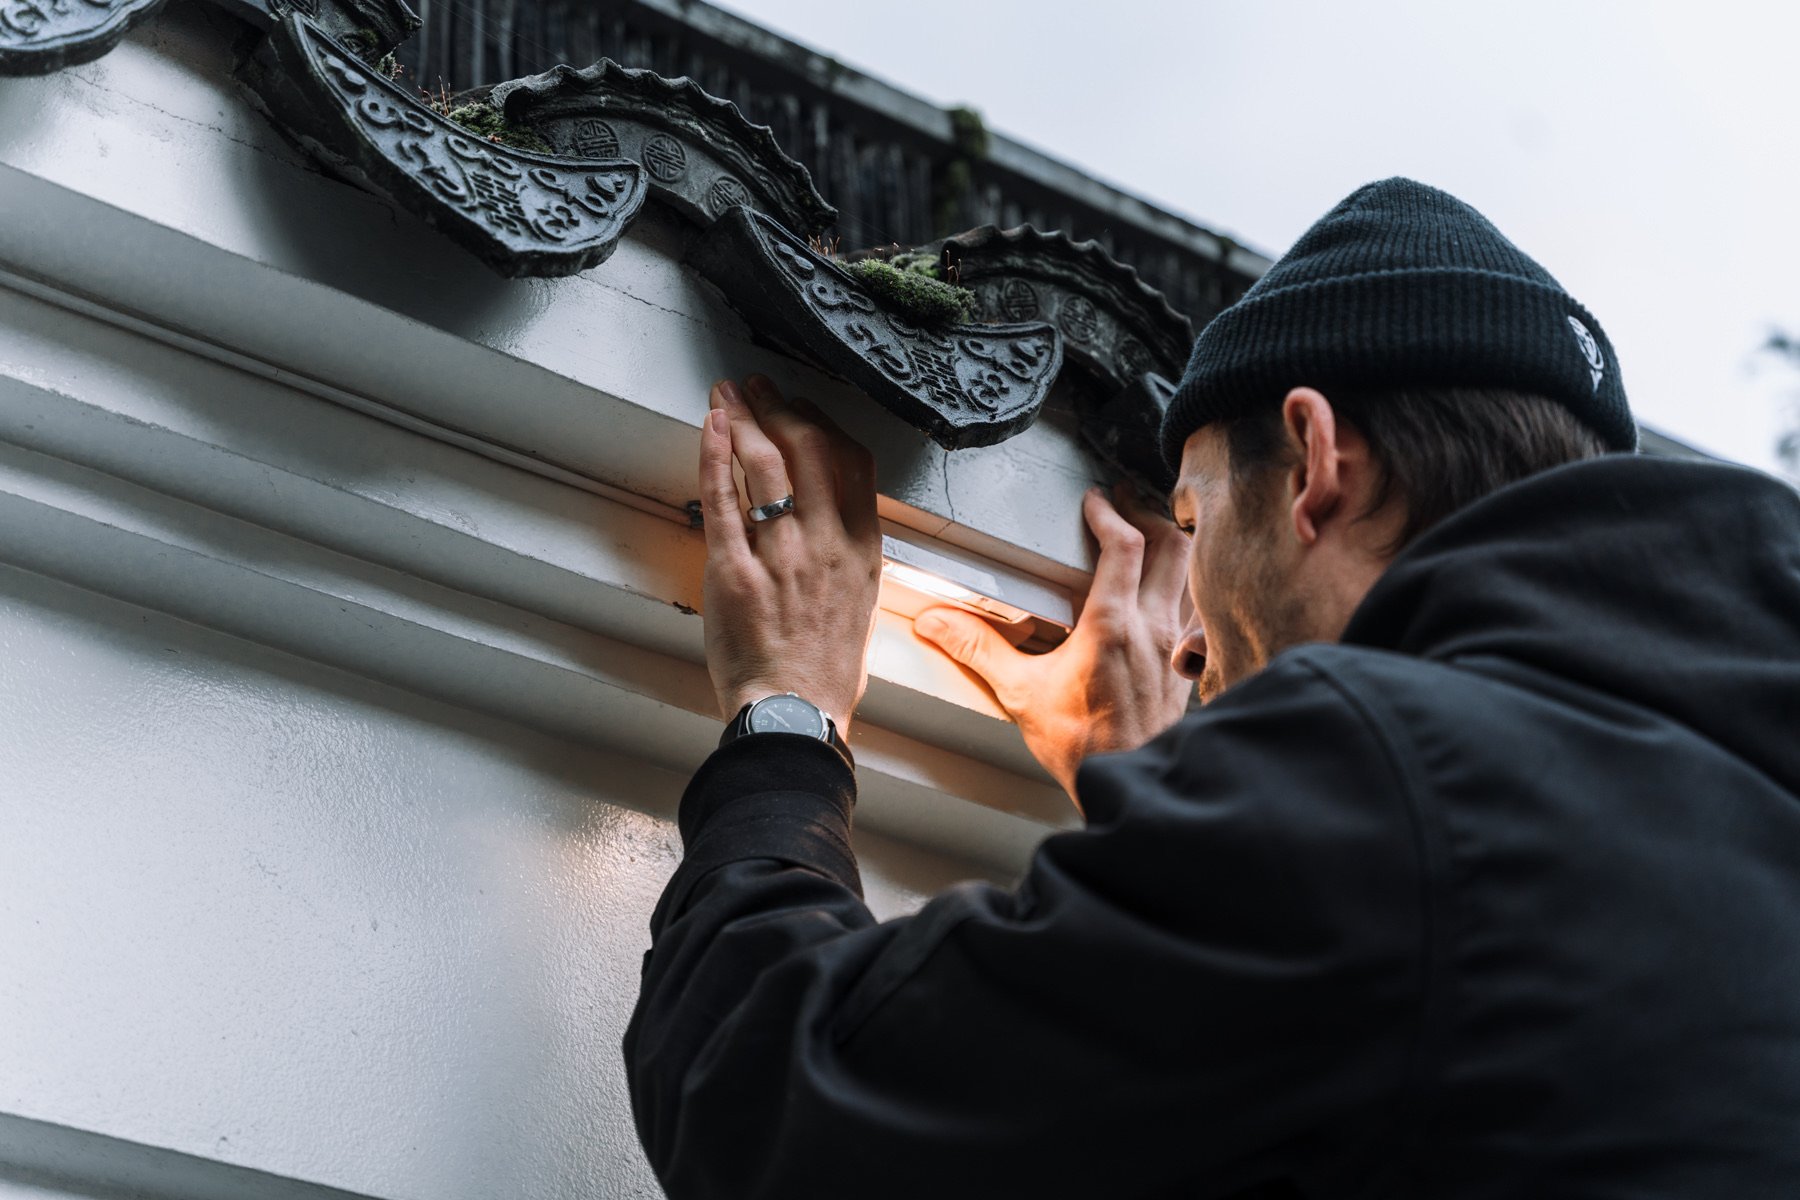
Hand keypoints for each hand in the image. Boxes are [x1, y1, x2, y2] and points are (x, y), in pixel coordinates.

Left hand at [698, 375, 881, 734]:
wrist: (797, 714)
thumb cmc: (825, 671)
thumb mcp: (860, 602)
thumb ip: (848, 554)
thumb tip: (832, 519)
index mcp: (861, 549)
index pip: (854, 462)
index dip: (823, 424)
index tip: (801, 410)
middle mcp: (827, 544)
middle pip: (811, 449)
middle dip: (780, 408)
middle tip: (757, 388)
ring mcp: (782, 556)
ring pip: (765, 465)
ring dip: (743, 418)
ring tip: (726, 395)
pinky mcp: (736, 572)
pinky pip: (724, 500)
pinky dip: (715, 455)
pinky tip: (710, 426)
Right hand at [914, 486, 1190, 798]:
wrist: (1130, 783)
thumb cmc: (1083, 746)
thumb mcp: (1021, 694)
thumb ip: (979, 651)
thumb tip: (938, 623)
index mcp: (1112, 624)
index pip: (1124, 545)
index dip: (1109, 513)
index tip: (1093, 502)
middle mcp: (1152, 626)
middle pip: (1171, 544)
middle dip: (1148, 515)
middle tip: (1125, 505)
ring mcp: (1174, 645)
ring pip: (1189, 573)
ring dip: (1171, 546)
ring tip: (1146, 535)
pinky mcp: (1185, 665)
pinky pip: (1195, 608)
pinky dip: (1183, 586)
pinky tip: (1165, 591)